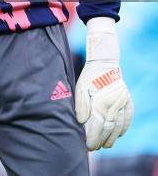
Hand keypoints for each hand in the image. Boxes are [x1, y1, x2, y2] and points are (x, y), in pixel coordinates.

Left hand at [75, 17, 132, 149]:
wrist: (104, 61)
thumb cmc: (89, 75)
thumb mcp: (80, 88)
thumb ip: (81, 106)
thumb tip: (82, 122)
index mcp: (101, 101)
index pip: (98, 125)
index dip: (93, 137)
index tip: (89, 146)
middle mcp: (114, 103)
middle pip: (109, 128)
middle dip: (102, 140)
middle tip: (96, 148)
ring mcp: (122, 101)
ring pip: (119, 124)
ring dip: (113, 136)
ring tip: (107, 145)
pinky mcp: (127, 98)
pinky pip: (128, 116)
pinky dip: (125, 126)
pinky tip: (120, 133)